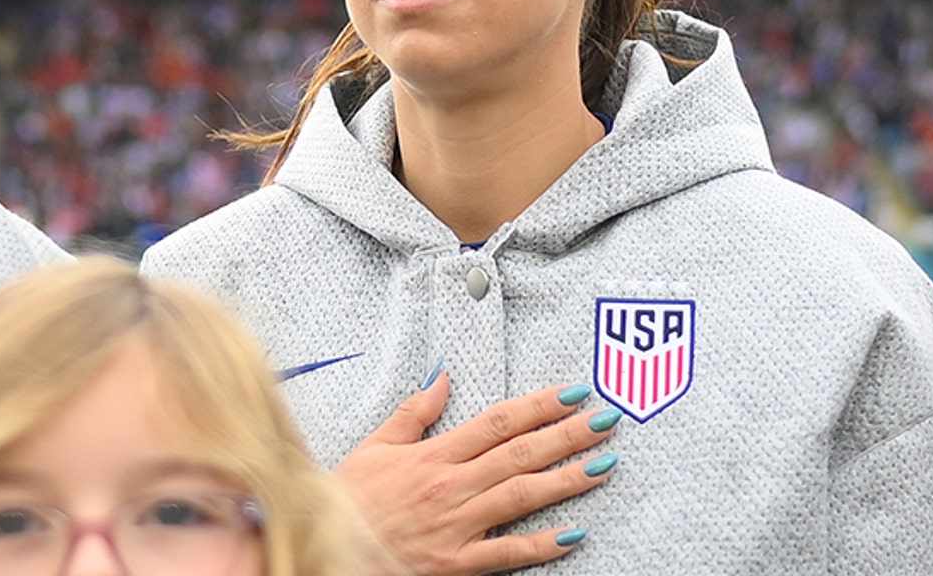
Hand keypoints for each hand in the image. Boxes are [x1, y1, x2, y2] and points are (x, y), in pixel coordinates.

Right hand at [335, 373, 621, 574]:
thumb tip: (444, 374)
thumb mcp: (376, 445)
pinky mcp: (457, 562)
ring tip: (602, 465)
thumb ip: (415, 411)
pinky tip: (574, 533)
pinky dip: (542, 544)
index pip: (498, 421)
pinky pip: (507, 552)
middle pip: (520, 453)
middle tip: (606, 420)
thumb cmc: (351, 500)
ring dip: (566, 479)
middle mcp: (451, 485)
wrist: (327, 548)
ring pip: (522, 496)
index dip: (539, 406)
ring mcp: (457, 525)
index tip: (572, 393)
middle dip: (568, 435)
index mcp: (435, 454)